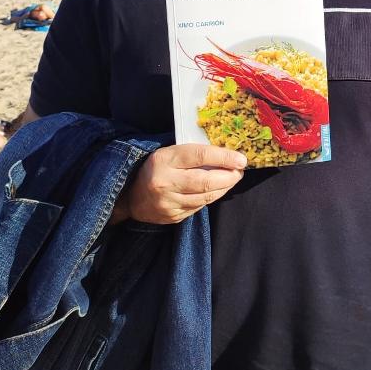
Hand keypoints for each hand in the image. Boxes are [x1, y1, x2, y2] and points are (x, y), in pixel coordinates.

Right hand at [113, 143, 246, 224]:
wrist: (129, 196)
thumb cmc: (155, 168)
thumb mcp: (168, 153)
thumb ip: (192, 154)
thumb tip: (226, 154)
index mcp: (163, 160)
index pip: (199, 156)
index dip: (224, 157)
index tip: (241, 159)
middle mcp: (164, 182)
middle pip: (206, 181)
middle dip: (228, 176)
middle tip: (239, 171)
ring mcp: (168, 202)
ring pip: (205, 197)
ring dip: (224, 188)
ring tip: (231, 179)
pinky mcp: (172, 216)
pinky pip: (199, 206)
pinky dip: (211, 197)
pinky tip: (215, 190)